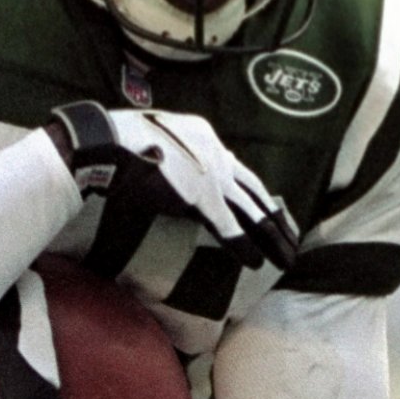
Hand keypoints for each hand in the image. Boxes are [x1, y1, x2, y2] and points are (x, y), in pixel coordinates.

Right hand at [43, 102, 299, 272]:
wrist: (107, 142)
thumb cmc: (117, 144)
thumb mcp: (152, 144)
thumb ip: (170, 160)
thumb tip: (169, 181)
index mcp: (202, 135)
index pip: (238, 170)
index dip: (255, 195)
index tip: (269, 211)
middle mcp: (215, 151)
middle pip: (254, 191)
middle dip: (275, 219)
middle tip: (292, 239)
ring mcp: (212, 175)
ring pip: (252, 211)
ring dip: (271, 238)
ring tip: (286, 258)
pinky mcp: (202, 198)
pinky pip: (231, 228)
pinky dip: (246, 247)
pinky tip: (259, 263)